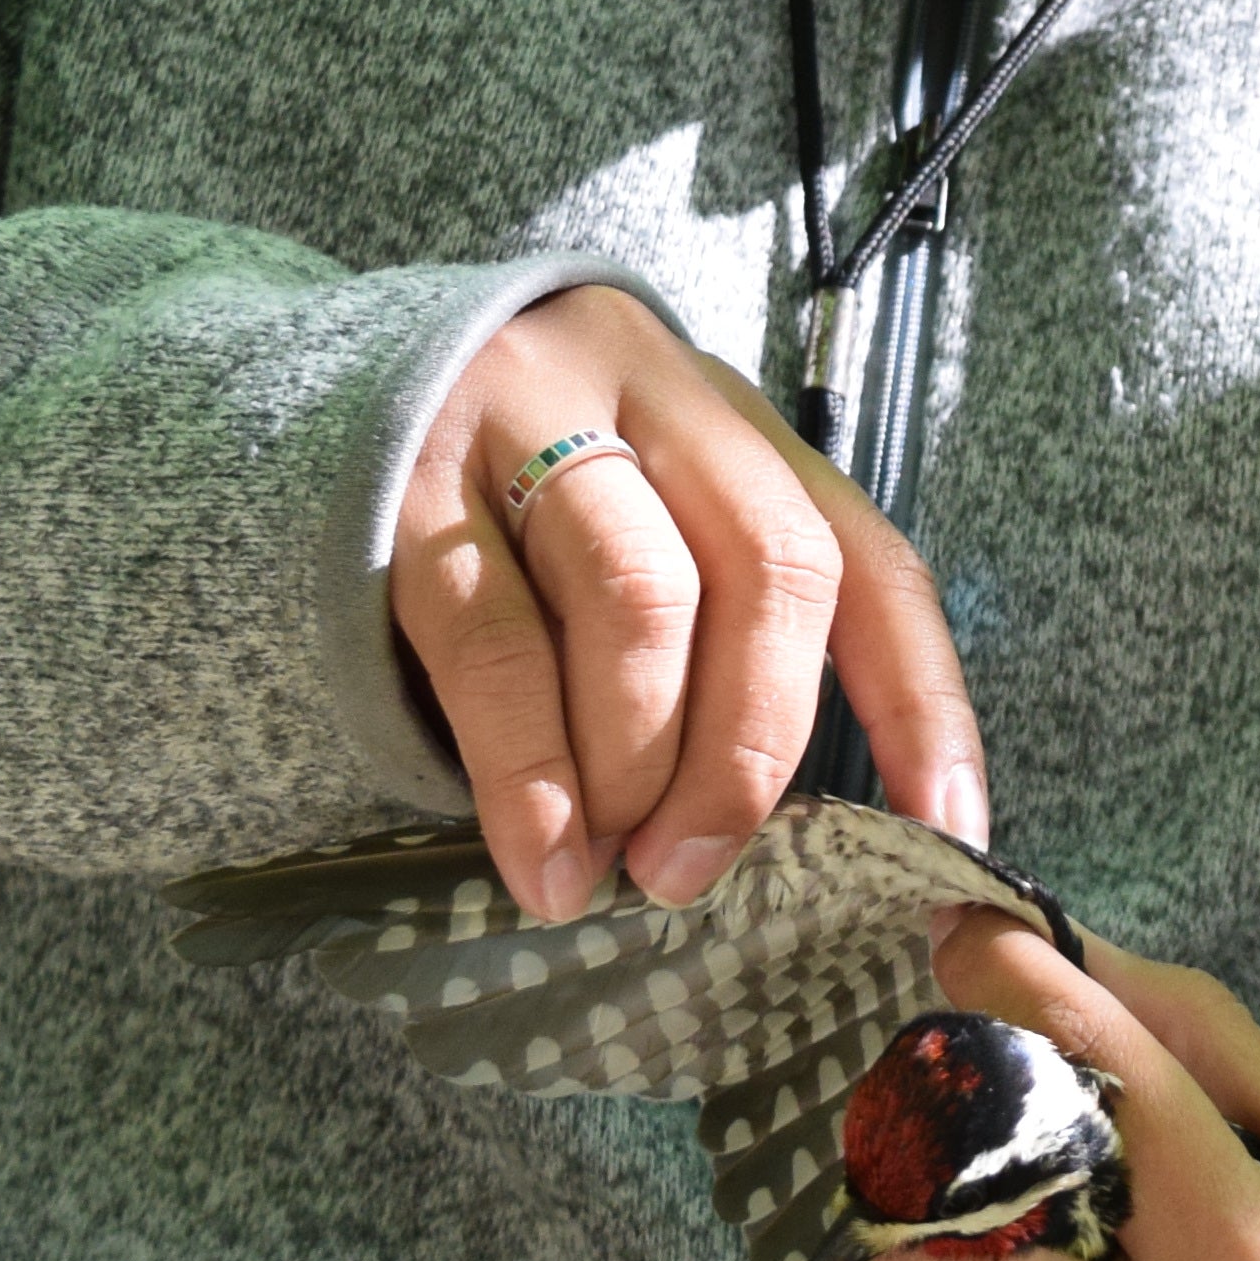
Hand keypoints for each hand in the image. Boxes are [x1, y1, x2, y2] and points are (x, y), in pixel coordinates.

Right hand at [388, 286, 984, 921]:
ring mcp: (527, 421)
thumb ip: (713, 638)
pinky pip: (493, 641)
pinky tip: (544, 860)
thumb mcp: (639, 533)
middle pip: (768, 565)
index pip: (867, 558)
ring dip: (641, 760)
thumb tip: (780, 830)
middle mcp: (651, 393)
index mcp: (734, 421)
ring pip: (639, 595)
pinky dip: (532, 774)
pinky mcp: (407, 486)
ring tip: (617, 866)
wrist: (313, 398)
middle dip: (753, 746)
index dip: (922, 700)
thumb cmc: (509, 512)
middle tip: (699, 867)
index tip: (946, 828)